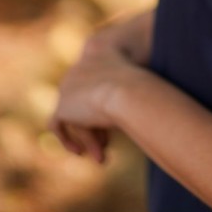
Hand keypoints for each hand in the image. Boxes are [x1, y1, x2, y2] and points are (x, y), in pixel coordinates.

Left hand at [50, 15, 150, 159]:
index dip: (103, 105)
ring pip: (74, 116)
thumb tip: (155, 101)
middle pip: (83, 102)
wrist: (127, 90)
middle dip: (95, 125)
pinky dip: (66, 139)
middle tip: (108, 145)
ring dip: (89, 136)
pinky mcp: (62, 105)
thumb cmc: (144, 83)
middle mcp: (79, 69)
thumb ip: (139, 88)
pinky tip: (79, 152)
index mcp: (98, 55)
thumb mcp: (145, 80)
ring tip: (102, 156)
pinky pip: (56, 124)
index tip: (114, 124)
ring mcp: (68, 86)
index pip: (94, 83)